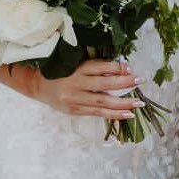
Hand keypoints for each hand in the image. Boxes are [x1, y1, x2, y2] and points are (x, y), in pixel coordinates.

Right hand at [17, 58, 142, 121]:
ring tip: (138, 104)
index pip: (100, 67)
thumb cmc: (61, 71)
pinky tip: (127, 114)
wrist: (38, 86)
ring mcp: (75, 99)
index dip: (116, 68)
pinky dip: (113, 115)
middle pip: (104, 84)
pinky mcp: (75, 110)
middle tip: (140, 81)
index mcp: (76, 68)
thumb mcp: (75, 63)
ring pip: (102, 102)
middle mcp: (75, 84)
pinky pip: (97, 113)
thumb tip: (121, 68)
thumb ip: (95, 66)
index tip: (130, 68)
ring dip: (123, 104)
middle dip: (124, 84)